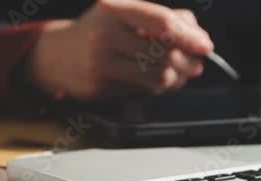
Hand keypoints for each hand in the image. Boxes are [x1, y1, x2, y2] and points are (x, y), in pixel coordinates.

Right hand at [25, 0, 213, 99]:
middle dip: (186, 61)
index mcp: (115, 9)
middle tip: (195, 65)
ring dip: (176, 79)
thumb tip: (195, 35)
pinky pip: (140, 91)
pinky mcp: (98, 87)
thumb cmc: (97, 32)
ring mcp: (100, 63)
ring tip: (180, 75)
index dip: (188, 36)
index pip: (161, 22)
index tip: (205, 46)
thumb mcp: (124, 13)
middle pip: (162, 53)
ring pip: (155, 76)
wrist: (56, 55)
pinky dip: (156, 88)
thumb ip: (161, 18)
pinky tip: (158, 83)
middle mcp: (105, 34)